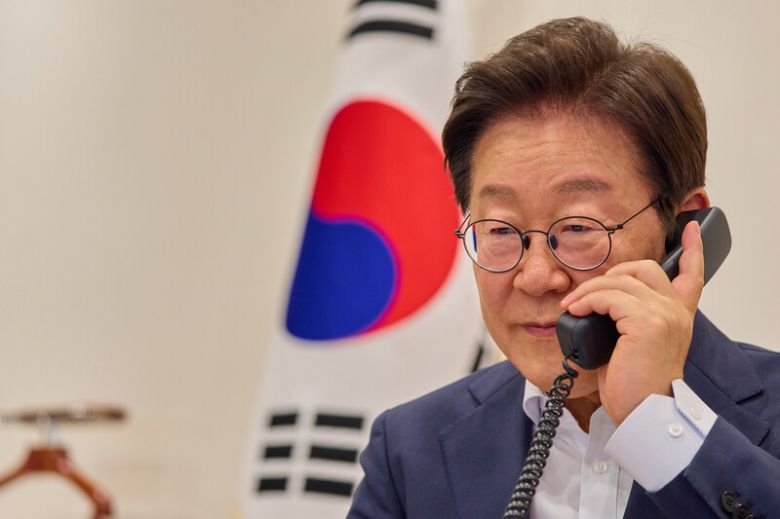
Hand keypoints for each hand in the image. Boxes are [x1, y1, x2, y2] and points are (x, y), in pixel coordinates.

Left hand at [559, 221, 704, 425]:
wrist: (642, 413)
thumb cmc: (633, 385)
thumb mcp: (633, 345)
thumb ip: (628, 319)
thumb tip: (595, 303)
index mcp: (677, 316)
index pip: (692, 275)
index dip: (693, 249)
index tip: (692, 229)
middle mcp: (676, 312)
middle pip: (643, 269)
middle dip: (609, 274)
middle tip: (585, 295)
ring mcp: (664, 315)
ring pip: (620, 280)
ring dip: (588, 290)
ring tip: (572, 306)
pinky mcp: (647, 322)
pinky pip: (608, 296)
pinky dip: (586, 300)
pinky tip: (574, 311)